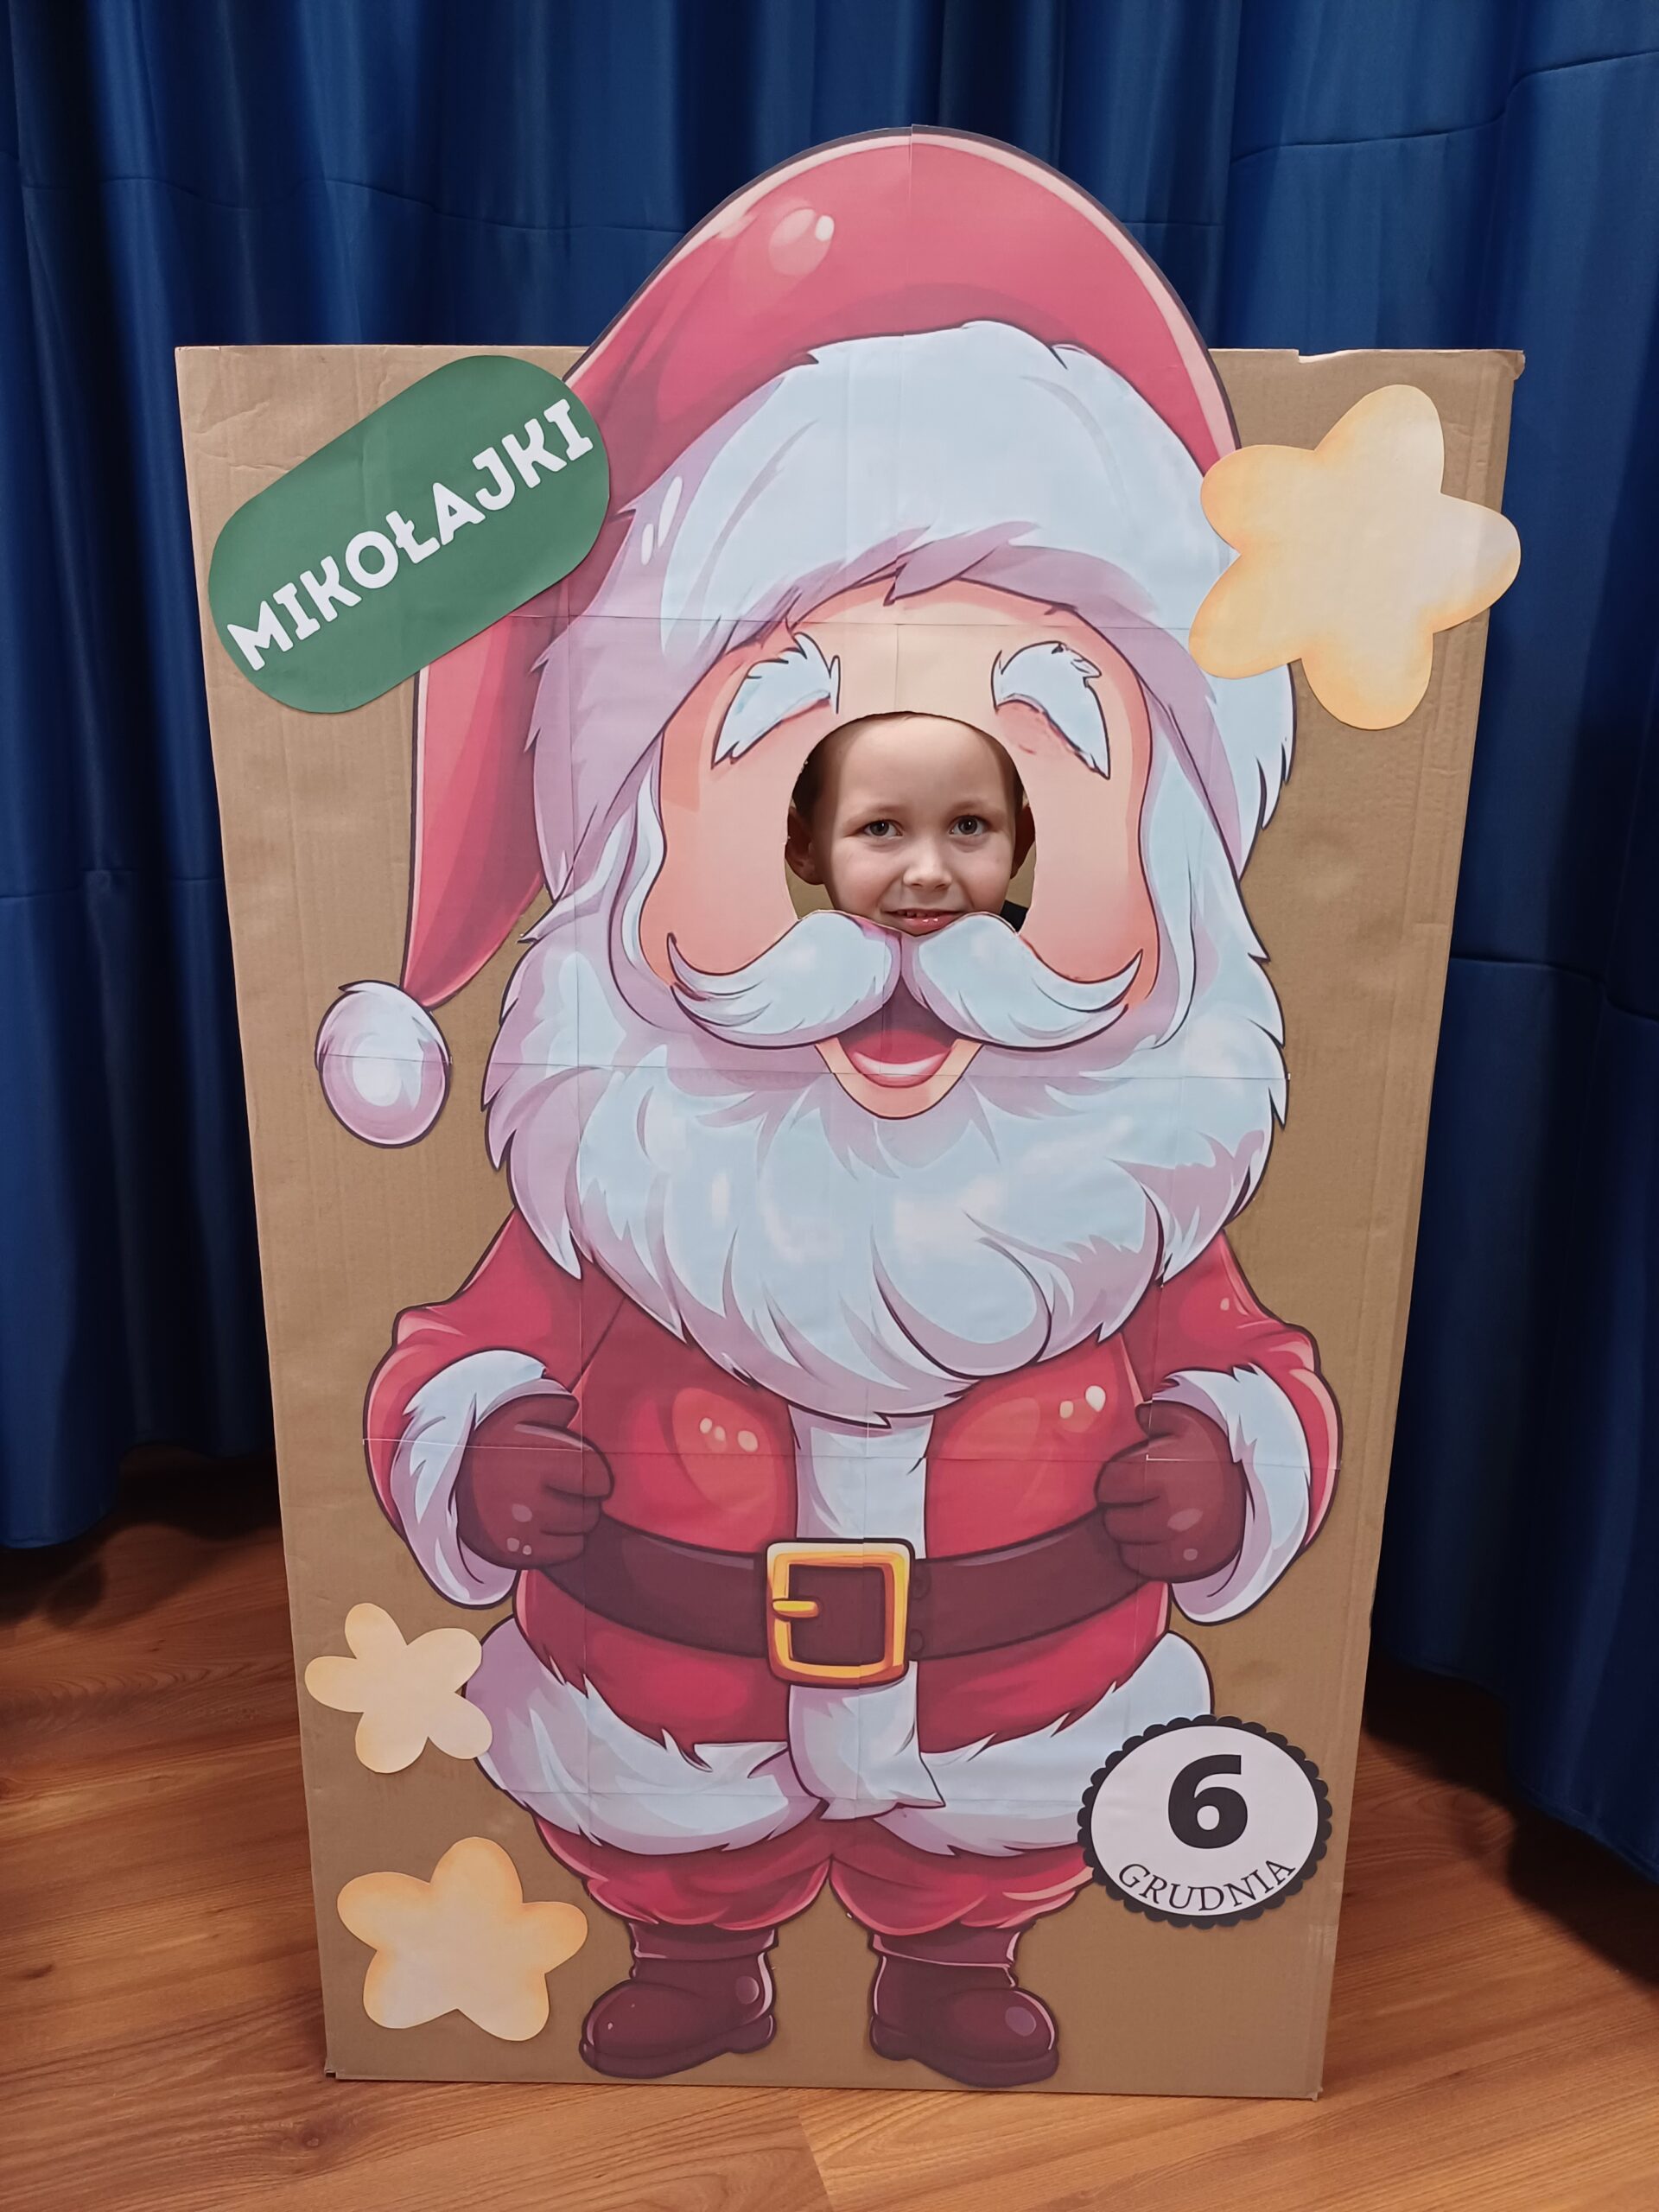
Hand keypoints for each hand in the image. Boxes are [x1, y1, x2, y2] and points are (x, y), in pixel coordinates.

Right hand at [454, 1385, 612, 1570]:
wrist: (443, 1486)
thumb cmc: (489, 1448)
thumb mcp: (512, 1416)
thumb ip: (547, 1406)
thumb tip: (570, 1407)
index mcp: (531, 1458)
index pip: (592, 1474)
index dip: (599, 1478)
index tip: (594, 1479)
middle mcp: (526, 1495)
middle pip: (588, 1508)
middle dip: (589, 1502)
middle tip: (579, 1497)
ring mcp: (519, 1527)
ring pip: (578, 1530)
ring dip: (579, 1523)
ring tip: (566, 1511)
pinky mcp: (513, 1551)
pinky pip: (563, 1552)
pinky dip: (567, 1544)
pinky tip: (556, 1530)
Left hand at [1096, 1401, 1246, 1582]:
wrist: (1261, 1490)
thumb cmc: (1217, 1455)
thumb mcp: (1191, 1424)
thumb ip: (1159, 1414)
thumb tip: (1138, 1414)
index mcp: (1164, 1471)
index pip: (1111, 1485)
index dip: (1108, 1486)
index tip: (1115, 1486)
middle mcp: (1173, 1507)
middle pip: (1116, 1521)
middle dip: (1115, 1513)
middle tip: (1125, 1508)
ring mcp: (1183, 1539)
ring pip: (1130, 1547)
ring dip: (1127, 1538)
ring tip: (1137, 1525)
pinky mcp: (1193, 1562)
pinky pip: (1150, 1568)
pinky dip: (1143, 1559)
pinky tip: (1149, 1544)